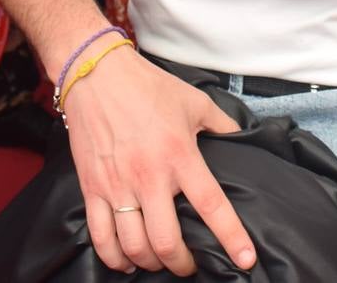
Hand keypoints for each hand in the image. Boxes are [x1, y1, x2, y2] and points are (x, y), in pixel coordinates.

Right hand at [62, 49, 255, 275]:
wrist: (97, 73)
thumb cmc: (146, 86)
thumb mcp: (195, 101)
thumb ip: (221, 125)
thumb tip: (241, 138)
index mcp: (180, 155)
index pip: (211, 205)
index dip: (231, 237)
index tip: (244, 259)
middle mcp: (149, 176)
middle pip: (167, 241)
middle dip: (182, 264)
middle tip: (190, 264)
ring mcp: (117, 185)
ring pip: (135, 246)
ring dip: (150, 263)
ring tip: (159, 261)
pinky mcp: (92, 188)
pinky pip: (101, 237)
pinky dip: (114, 258)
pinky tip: (125, 260)